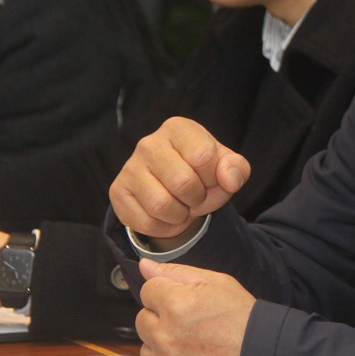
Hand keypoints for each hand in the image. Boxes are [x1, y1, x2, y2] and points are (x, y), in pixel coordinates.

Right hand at [109, 117, 250, 241]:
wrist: (176, 193)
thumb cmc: (203, 174)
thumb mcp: (227, 168)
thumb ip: (237, 169)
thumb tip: (229, 179)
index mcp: (179, 128)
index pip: (203, 155)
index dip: (213, 176)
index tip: (210, 177)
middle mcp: (149, 143)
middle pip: (182, 182)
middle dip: (197, 197)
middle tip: (195, 195)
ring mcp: (130, 167)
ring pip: (161, 205)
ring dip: (180, 214)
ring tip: (181, 205)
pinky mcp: (118, 191)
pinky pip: (146, 222)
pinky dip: (164, 227)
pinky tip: (166, 215)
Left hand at [135, 258, 254, 355]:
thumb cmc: (244, 322)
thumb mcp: (219, 284)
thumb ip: (177, 273)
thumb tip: (145, 266)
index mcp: (176, 305)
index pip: (148, 291)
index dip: (168, 294)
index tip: (185, 302)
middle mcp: (165, 338)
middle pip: (143, 320)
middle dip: (161, 319)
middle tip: (191, 325)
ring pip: (147, 350)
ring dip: (163, 346)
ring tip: (194, 347)